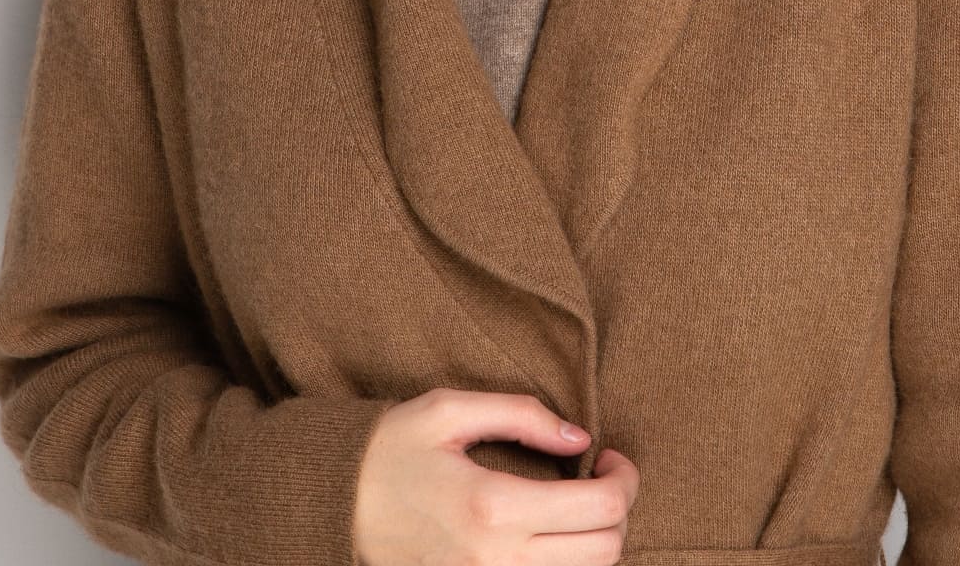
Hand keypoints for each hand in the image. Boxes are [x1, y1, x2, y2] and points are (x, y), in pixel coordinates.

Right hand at [352, 386, 639, 565]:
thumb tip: (580, 436)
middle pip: (604, 552)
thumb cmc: (391, 449)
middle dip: (618, 511)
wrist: (334, 505)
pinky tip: (554, 537)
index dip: (625, 480)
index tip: (610, 456)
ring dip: (597, 543)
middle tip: (602, 478)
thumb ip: (521, 415)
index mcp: (492, 505)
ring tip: (578, 506)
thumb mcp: (450, 409)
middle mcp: (496, 561)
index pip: (600, 509)